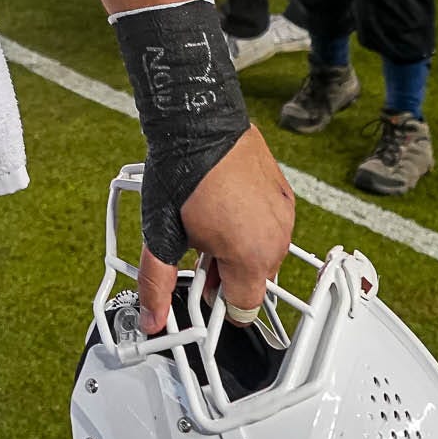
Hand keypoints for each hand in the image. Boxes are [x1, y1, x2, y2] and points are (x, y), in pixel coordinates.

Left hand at [139, 130, 293, 331]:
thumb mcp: (161, 233)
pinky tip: (226, 208)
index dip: (217, 304)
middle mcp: (276, 239)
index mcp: (251, 257)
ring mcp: (284, 215)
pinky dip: (252, 226)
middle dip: (226, 274)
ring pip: (264, 254)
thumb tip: (152, 318)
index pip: (244, 309)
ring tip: (209, 225)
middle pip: (253, 281)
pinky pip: (272, 227)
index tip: (202, 290)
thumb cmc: (180, 173)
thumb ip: (157, 282)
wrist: (199, 120)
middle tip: (198, 249)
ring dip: (240, 250)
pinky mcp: (285, 195)